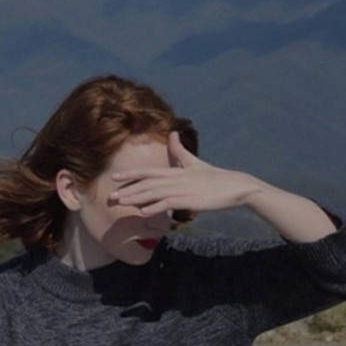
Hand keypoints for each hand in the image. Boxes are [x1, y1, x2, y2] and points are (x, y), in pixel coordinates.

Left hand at [109, 131, 264, 215]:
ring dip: (135, 198)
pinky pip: (168, 204)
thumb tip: (173, 133)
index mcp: (175, 171)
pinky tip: (143, 212)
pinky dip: (154, 207)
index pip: (148, 172)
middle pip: (146, 183)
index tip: (114, 178)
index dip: (130, 174)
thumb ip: (180, 151)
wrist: (235, 186)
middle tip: (110, 196)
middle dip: (127, 189)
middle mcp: (175, 178)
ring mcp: (182, 189)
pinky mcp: (190, 200)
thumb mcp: (194, 162)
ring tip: (120, 202)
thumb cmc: (214, 177)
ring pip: (153, 193)